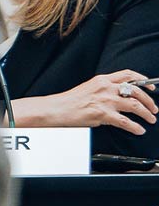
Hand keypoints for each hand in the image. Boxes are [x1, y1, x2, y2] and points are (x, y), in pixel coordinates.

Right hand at [16, 71, 156, 135]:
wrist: (55, 109)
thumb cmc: (68, 101)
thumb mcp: (88, 88)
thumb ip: (104, 88)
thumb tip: (119, 95)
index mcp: (102, 80)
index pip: (129, 75)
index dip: (144, 80)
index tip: (151, 88)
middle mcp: (106, 88)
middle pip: (136, 91)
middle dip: (149, 100)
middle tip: (153, 108)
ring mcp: (105, 101)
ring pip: (135, 106)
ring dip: (147, 114)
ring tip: (150, 119)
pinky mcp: (103, 114)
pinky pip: (126, 121)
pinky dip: (135, 127)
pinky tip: (139, 130)